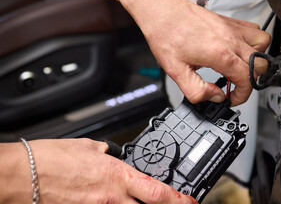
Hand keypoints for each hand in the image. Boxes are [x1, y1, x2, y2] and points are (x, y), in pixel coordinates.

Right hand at [0, 139, 196, 203]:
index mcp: (118, 175)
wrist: (26, 174)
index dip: (179, 199)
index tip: (190, 201)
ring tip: (146, 202)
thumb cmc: (53, 159)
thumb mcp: (89, 147)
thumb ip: (107, 152)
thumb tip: (113, 154)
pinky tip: (117, 202)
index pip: (157, 191)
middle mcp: (113, 198)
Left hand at [113, 0, 270, 104]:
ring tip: (238, 66)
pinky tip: (237, 49)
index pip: (248, 79)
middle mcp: (230, 39)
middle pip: (260, 65)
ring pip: (263, 45)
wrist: (161, 10)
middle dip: (249, 80)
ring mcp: (232, 28)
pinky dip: (252, 42)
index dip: (242, 95)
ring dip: (256, 59)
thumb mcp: (176, 71)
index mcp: (220, 54)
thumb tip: (214, 96)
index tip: (232, 97)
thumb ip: (197, 90)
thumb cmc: (166, 34)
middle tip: (233, 84)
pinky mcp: (229, 21)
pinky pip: (254, 30)